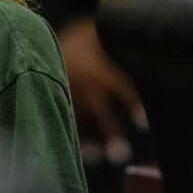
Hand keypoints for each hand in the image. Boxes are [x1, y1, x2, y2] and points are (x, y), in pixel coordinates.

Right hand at [58, 16, 147, 165]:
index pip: (119, 86)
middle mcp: (84, 84)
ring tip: (98, 158)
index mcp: (98, 67)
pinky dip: (77, 138)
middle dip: (110, 131)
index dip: (131, 103)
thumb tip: (152, 40)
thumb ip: (121, 40)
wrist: (40, 38)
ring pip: (80, 121)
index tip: (143, 124)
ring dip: (89, 141)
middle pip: (99, 111)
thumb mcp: (99, 34)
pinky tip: (87, 155)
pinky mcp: (58, 101)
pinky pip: (66, 122)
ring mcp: (68, 95)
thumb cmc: (84, 39)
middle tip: (122, 154)